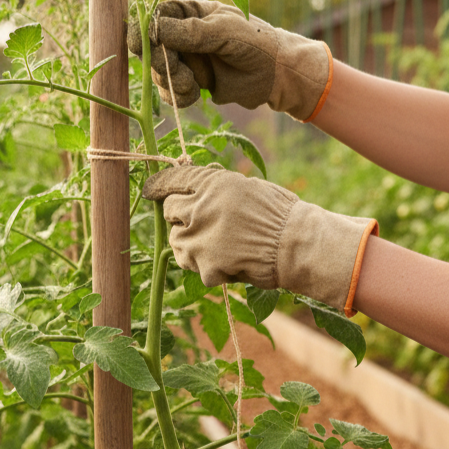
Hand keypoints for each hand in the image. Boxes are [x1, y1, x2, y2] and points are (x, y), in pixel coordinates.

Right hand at [127, 0, 333, 120]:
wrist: (277, 75)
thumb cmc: (256, 42)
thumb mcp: (224, 31)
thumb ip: (191, 32)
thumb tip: (154, 30)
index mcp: (190, 12)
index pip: (155, 16)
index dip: (143, 29)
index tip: (139, 44)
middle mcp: (183, 35)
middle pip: (152, 48)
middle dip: (160, 62)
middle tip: (174, 69)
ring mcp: (186, 60)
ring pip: (159, 73)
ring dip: (170, 81)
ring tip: (192, 85)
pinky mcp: (192, 83)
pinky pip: (171, 92)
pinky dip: (178, 96)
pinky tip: (195, 95)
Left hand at [142, 165, 377, 316]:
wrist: (296, 244)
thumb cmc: (278, 213)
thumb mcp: (245, 186)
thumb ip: (215, 186)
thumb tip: (192, 181)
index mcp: (210, 183)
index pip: (171, 180)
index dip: (159, 186)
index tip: (151, 191)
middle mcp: (199, 207)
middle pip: (169, 211)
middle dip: (180, 217)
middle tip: (200, 224)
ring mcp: (199, 238)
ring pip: (176, 242)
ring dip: (190, 244)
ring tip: (215, 246)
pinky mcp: (205, 265)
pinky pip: (194, 266)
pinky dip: (208, 268)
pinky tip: (228, 263)